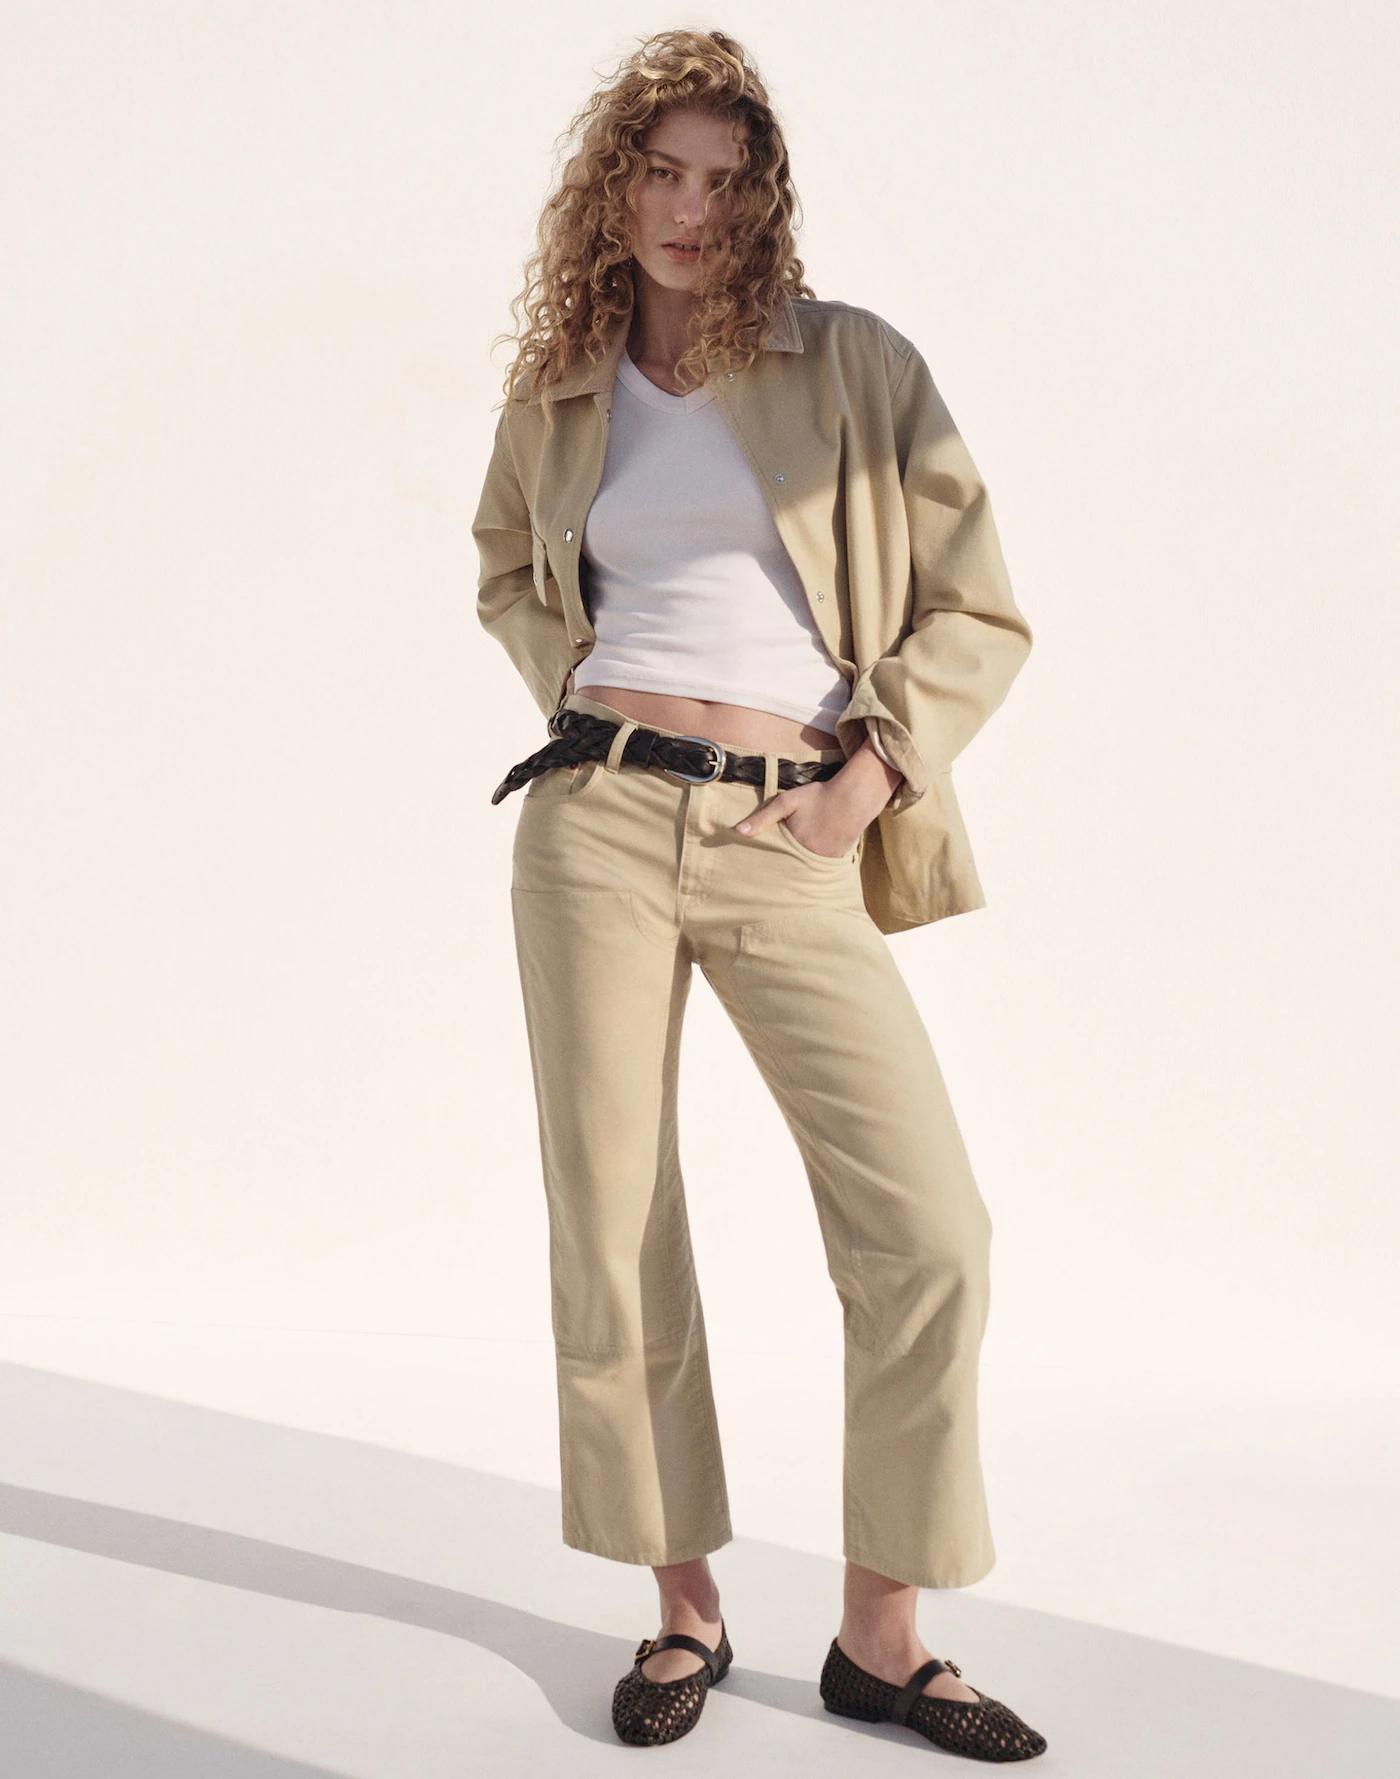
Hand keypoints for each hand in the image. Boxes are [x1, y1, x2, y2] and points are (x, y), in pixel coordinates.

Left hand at [732, 778, 868, 858]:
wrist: (854, 797)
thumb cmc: (818, 797)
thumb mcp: (786, 802)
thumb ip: (762, 817)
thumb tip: (737, 832)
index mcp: (793, 846)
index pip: (773, 859)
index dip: (765, 860)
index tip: (755, 866)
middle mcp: (808, 857)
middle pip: (789, 867)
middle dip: (780, 867)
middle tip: (768, 874)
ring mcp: (823, 860)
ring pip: (804, 868)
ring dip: (797, 867)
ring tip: (788, 868)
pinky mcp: (836, 859)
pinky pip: (819, 866)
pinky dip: (813, 864)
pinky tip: (810, 857)